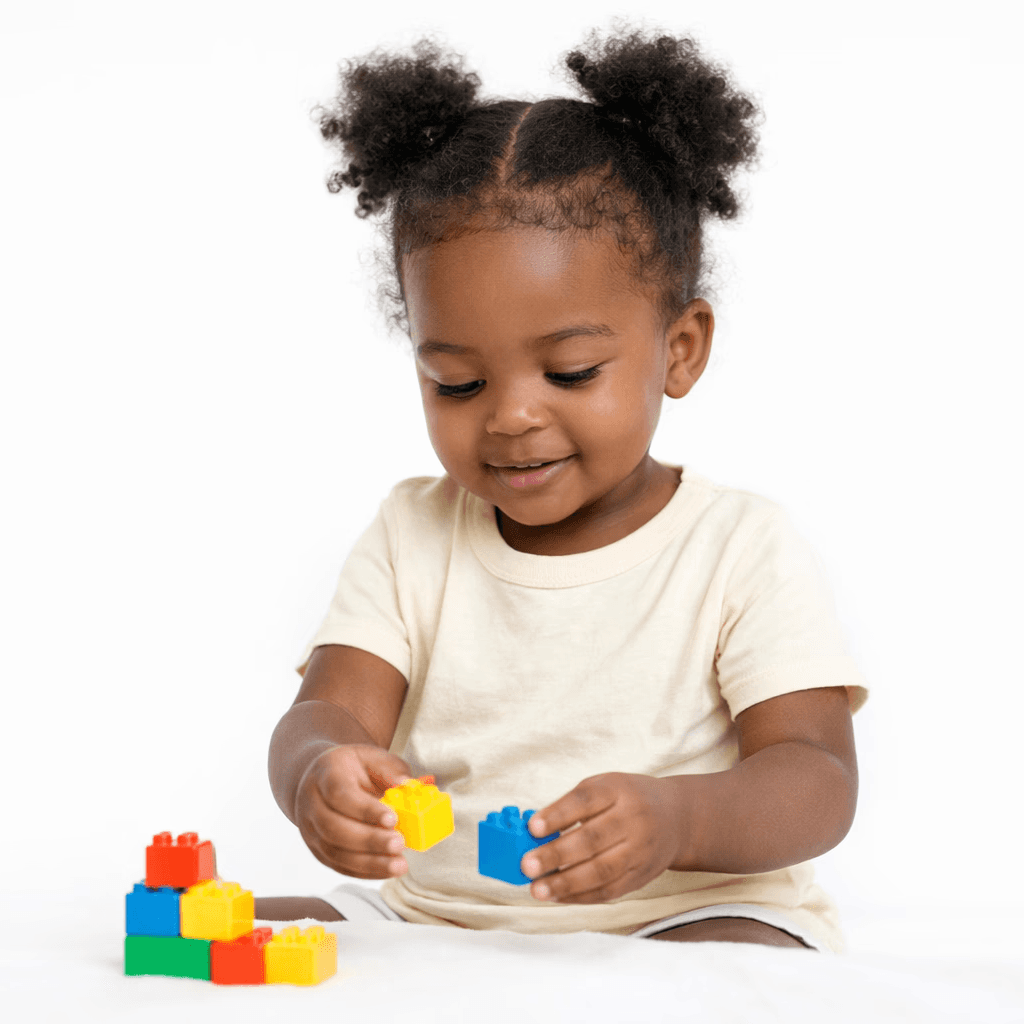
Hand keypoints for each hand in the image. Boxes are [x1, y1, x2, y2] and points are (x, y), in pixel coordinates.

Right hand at [294, 743, 412, 879]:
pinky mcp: (317, 849)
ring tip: (398, 865)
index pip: (339, 793)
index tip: (392, 819)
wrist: (321, 778)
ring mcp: (310, 829)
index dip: (365, 809)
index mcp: (326, 773)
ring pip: (334, 852)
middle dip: (369, 840)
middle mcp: (312, 802)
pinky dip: (364, 871)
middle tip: (399, 844)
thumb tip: (406, 785)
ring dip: (369, 862)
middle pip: (334, 827)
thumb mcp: (372, 757)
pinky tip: (387, 870)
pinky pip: (338, 866)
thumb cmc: (353, 768)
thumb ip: (390, 770)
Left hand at [520, 773, 685, 903]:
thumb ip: (571, 806)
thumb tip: (533, 832)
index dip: (558, 814)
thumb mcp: (604, 787)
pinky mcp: (641, 876)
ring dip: (566, 883)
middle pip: (593, 839)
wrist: (678, 818)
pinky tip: (558, 896)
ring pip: (601, 871)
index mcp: (619, 790)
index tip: (532, 827)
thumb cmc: (628, 798)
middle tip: (526, 865)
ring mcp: (640, 851)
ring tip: (537, 889)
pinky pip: (609, 891)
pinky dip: (581, 896)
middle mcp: (633, 820)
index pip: (586, 800)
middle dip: (556, 855)